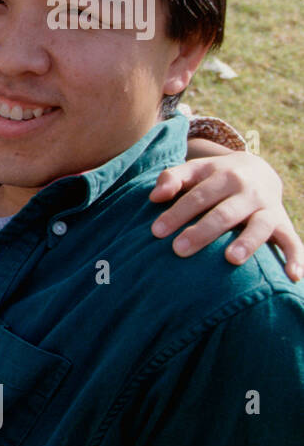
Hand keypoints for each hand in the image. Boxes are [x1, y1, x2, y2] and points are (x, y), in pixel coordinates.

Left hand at [150, 151, 303, 280]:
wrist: (258, 169)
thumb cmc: (214, 177)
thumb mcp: (195, 170)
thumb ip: (173, 178)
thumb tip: (155, 196)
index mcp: (225, 176)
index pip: (198, 196)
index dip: (177, 213)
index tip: (156, 231)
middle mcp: (249, 191)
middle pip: (225, 213)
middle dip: (203, 231)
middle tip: (179, 250)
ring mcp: (268, 208)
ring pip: (260, 225)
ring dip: (247, 242)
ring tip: (231, 259)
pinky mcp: (283, 224)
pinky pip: (292, 242)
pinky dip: (295, 258)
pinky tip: (292, 276)